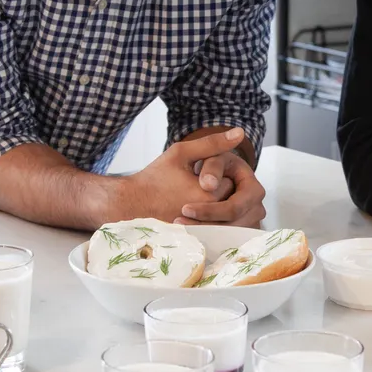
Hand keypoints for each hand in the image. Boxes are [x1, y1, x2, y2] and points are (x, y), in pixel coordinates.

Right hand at [112, 129, 251, 222]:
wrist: (131, 205)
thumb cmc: (154, 178)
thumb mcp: (181, 153)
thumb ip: (212, 143)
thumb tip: (241, 132)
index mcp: (208, 195)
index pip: (232, 181)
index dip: (217, 174)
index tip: (198, 174)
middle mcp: (209, 217)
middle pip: (230, 199)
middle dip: (218, 190)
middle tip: (194, 186)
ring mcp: (203, 231)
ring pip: (224, 215)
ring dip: (215, 205)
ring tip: (191, 197)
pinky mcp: (197, 239)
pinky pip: (215, 226)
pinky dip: (208, 218)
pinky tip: (192, 210)